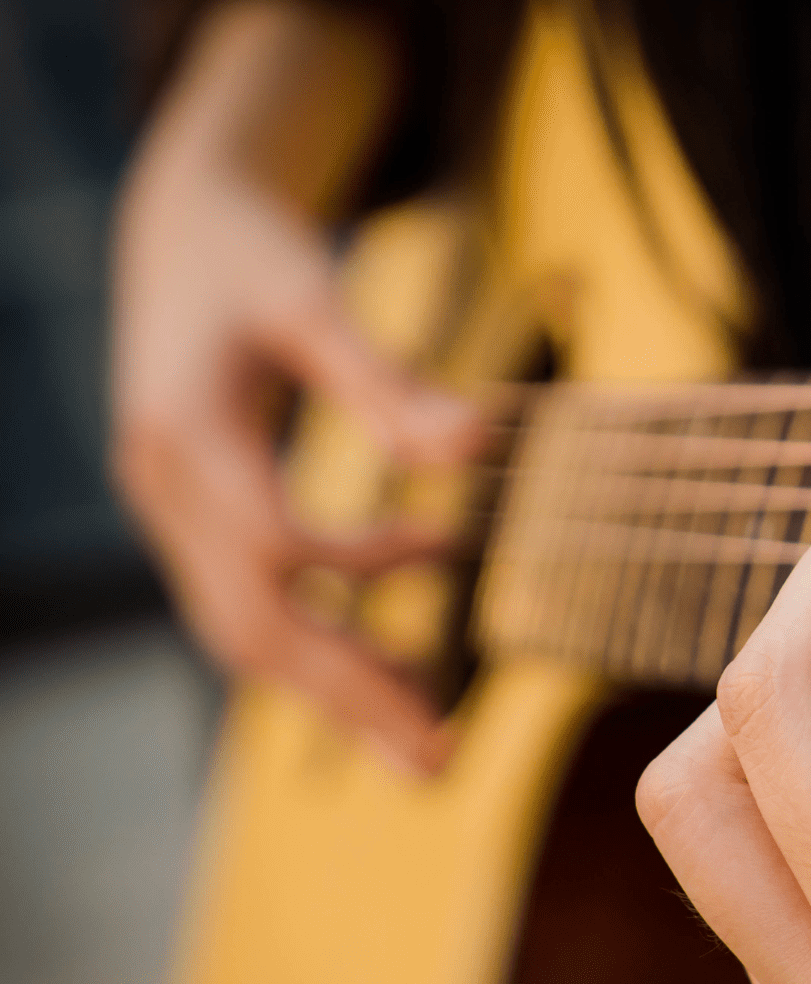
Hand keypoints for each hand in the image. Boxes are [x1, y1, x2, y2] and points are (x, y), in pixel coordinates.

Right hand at [110, 0, 479, 773]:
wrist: (177, 225)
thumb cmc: (250, 248)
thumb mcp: (313, 295)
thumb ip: (385, 377)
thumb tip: (476, 445)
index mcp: (186, 432)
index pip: (266, 540)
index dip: (354, 567)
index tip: (443, 553)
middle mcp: (162, 489)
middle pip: (250, 623)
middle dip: (346, 693)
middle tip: (442, 757)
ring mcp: (169, 513)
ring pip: (245, 632)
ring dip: (336, 690)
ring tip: (428, 741)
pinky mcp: (193, 520)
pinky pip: (251, 607)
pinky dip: (323, 639)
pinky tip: (399, 650)